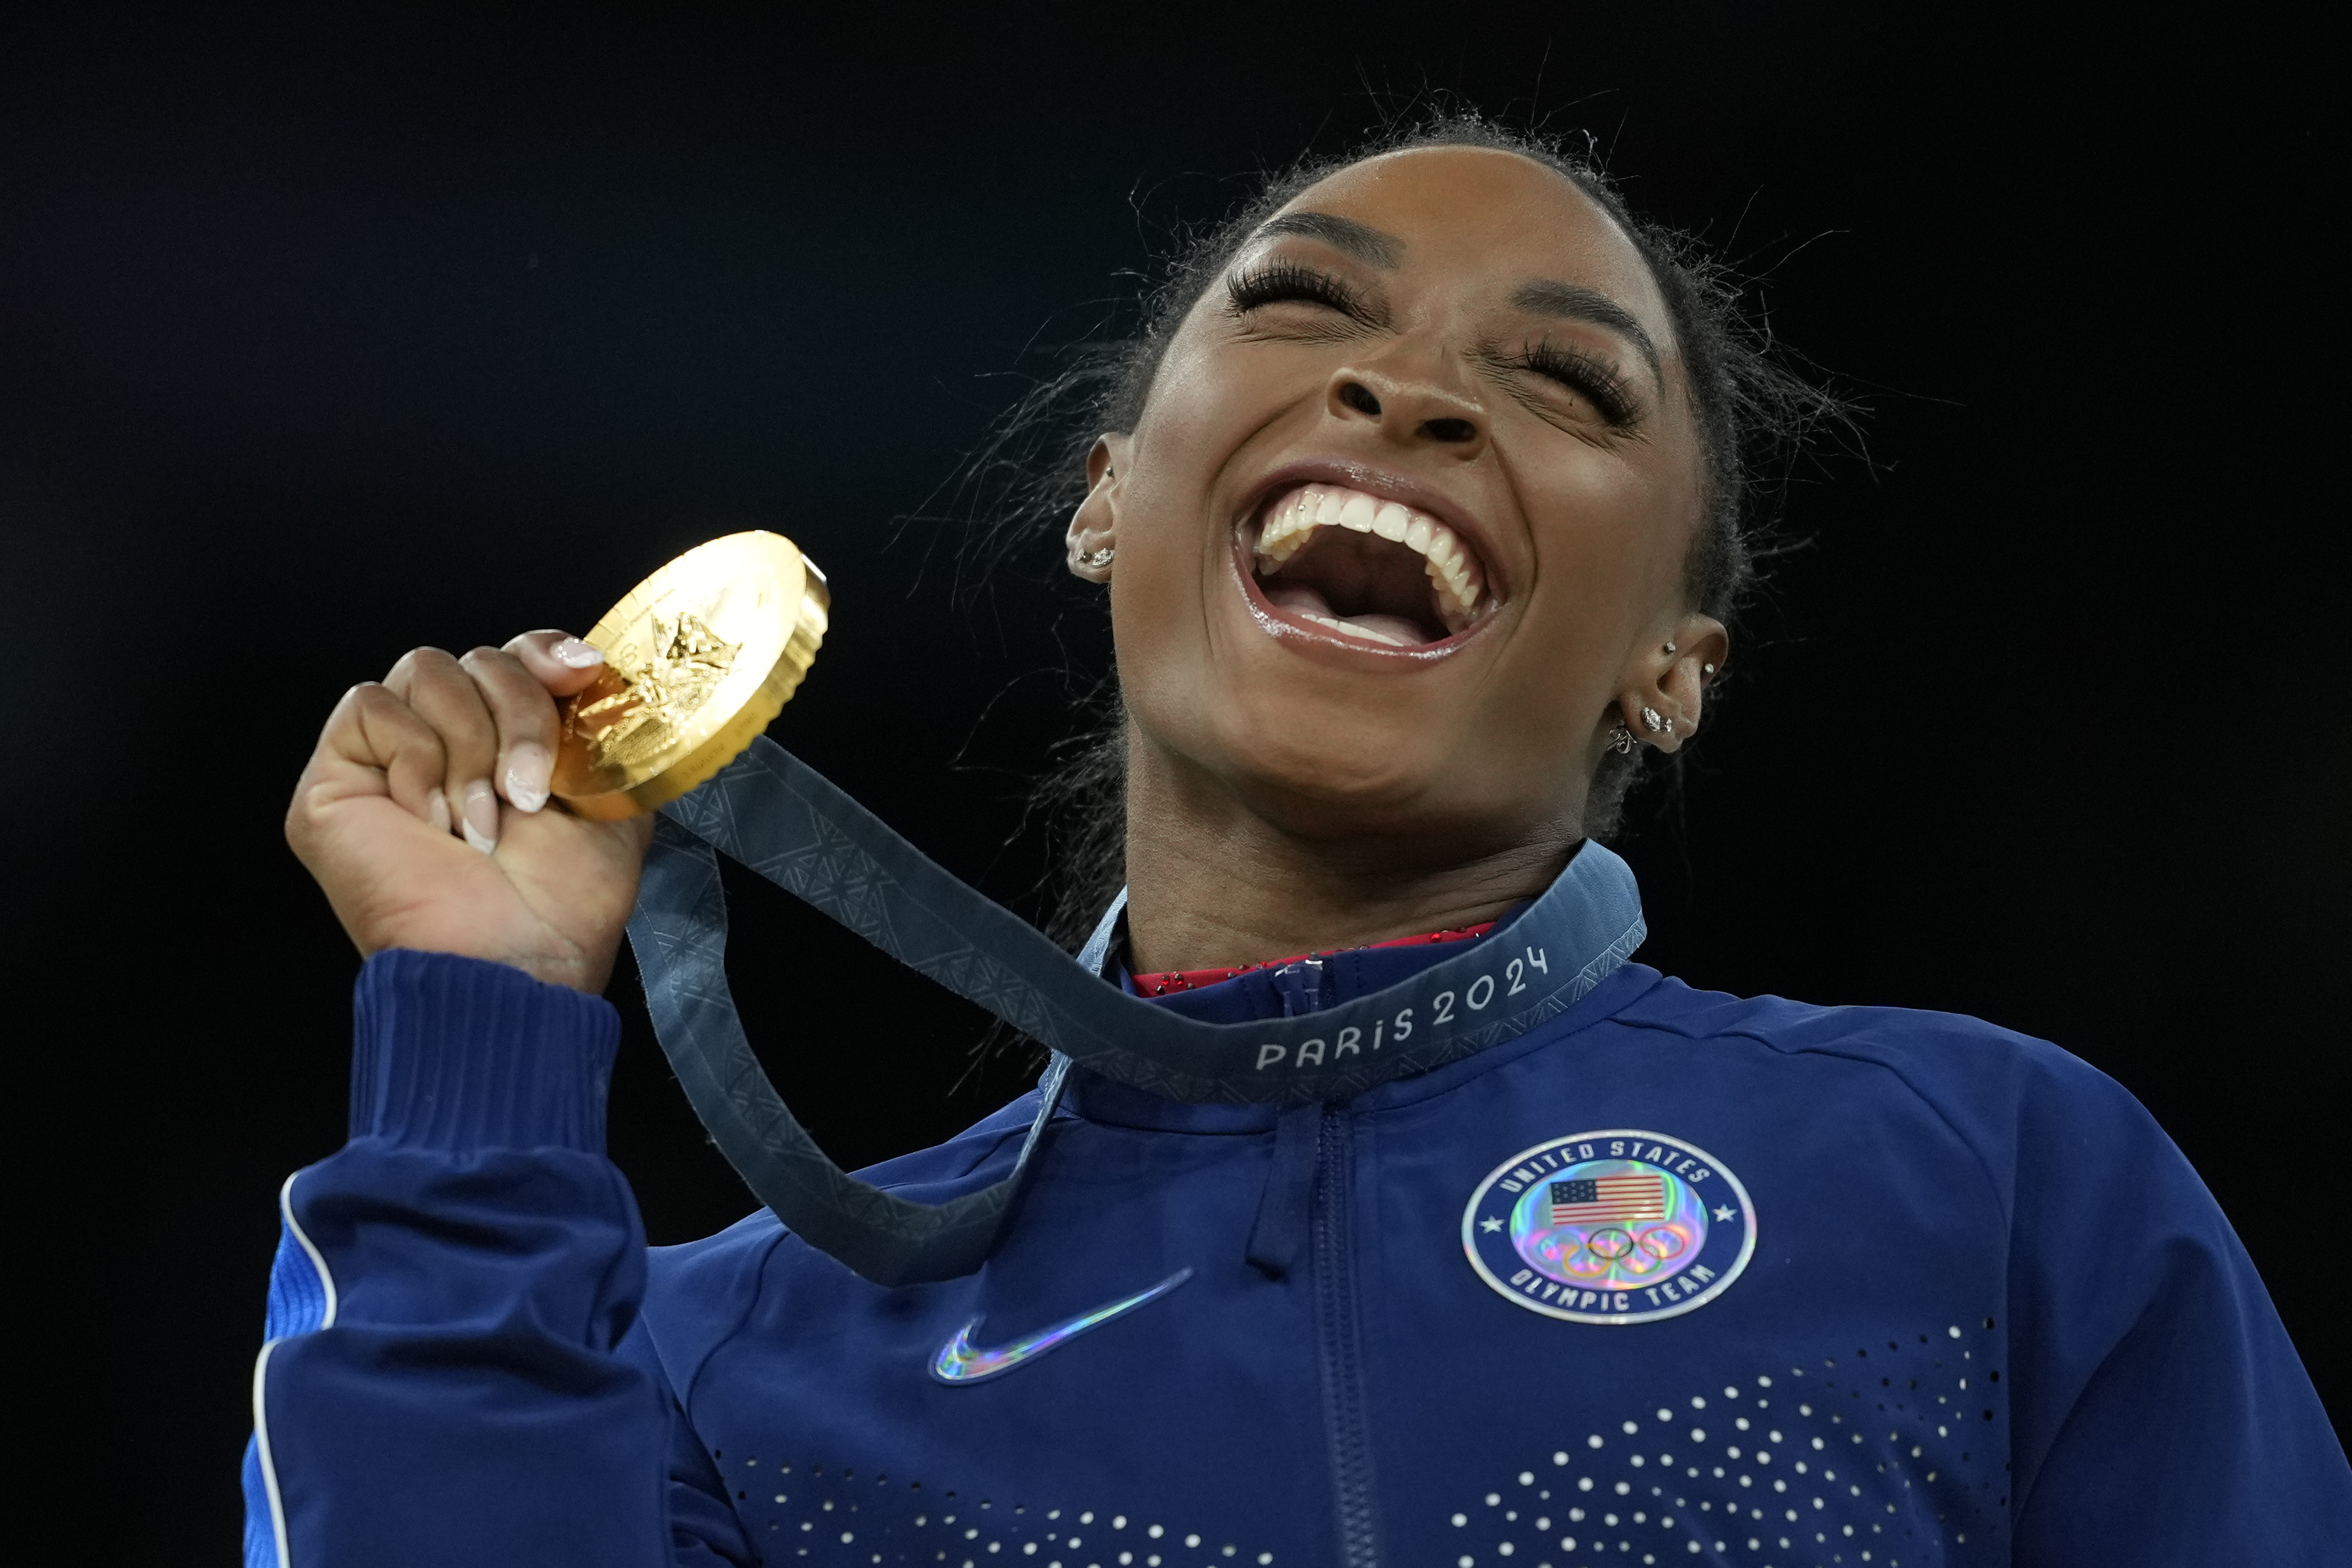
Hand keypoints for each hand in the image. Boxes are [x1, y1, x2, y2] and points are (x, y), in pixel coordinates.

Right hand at [287, 631, 655, 992]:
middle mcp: (449, 743)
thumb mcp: (612, 801)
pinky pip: (370, 705)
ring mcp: (389, 757)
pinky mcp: (335, 775)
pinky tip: (432, 821)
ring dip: (470, 748)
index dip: (545, 652)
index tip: (580, 675)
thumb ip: (602, 732)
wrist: (513, 954)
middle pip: (478, 657)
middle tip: (528, 793)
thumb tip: (594, 669)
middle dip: (520, 715)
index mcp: (510, 745)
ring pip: (426, 669)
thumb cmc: (562, 902)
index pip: (516, 654)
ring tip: (481, 823)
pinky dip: (415, 760)